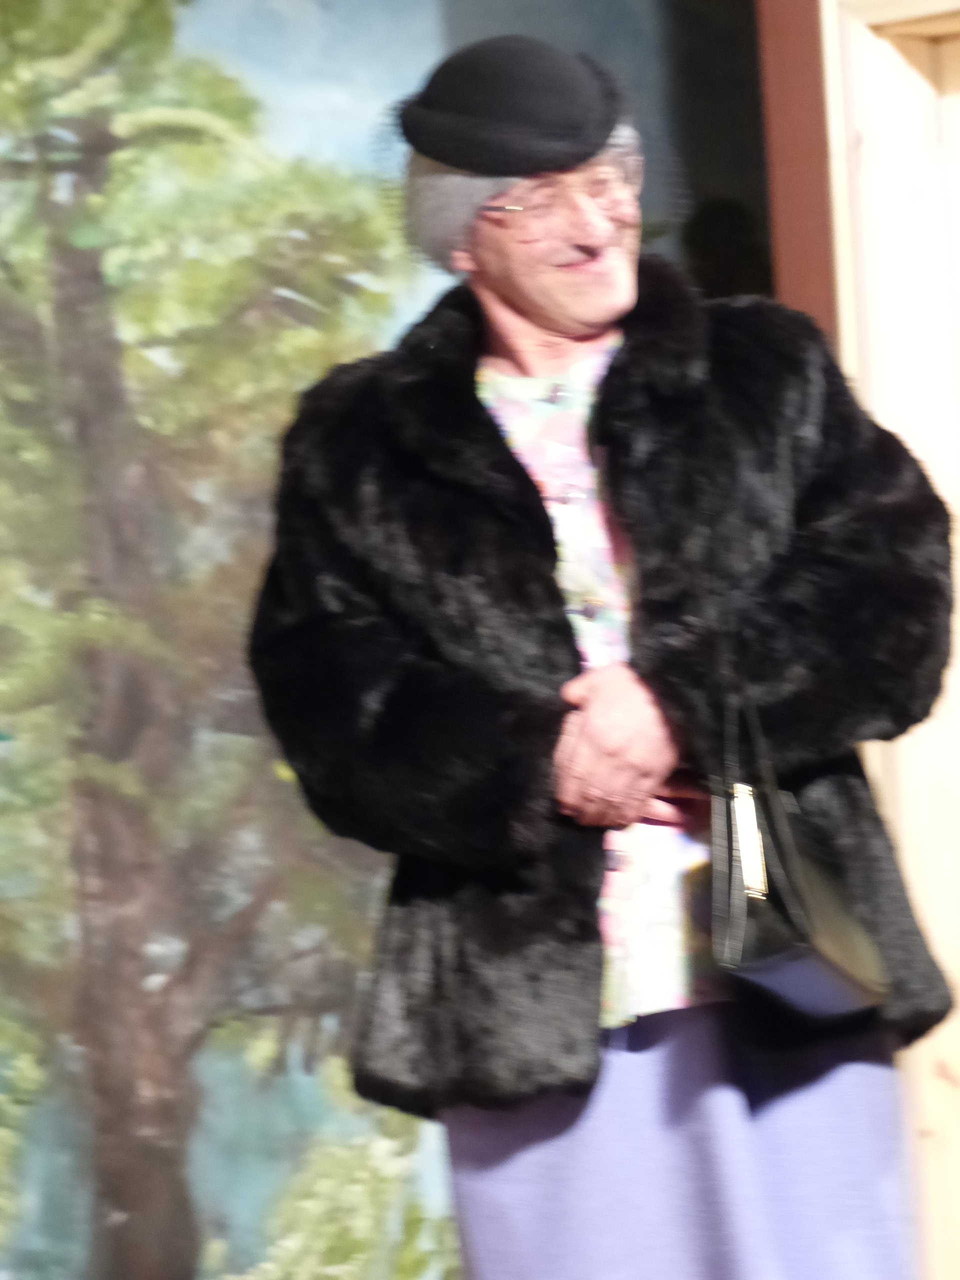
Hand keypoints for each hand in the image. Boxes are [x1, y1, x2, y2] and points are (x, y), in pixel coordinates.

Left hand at [553, 664, 679, 826]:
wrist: (675, 690)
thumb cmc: (635, 683)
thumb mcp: (600, 678)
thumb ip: (579, 690)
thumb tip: (569, 699)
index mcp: (592, 733)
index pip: (571, 771)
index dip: (565, 790)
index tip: (562, 801)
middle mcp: (609, 756)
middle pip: (589, 792)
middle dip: (580, 808)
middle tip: (576, 817)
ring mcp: (633, 768)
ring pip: (611, 801)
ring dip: (600, 816)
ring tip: (594, 822)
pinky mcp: (655, 775)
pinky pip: (637, 801)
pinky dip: (626, 814)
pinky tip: (620, 820)